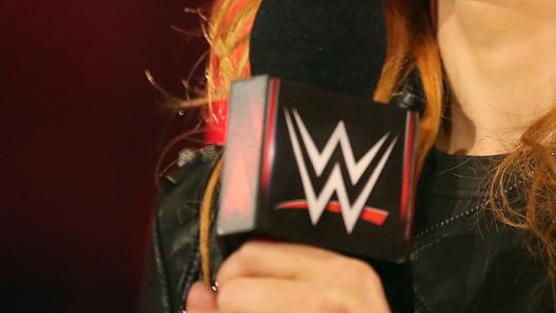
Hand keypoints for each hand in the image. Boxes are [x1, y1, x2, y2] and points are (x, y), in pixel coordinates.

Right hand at [185, 240, 391, 312]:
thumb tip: (199, 295)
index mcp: (314, 308)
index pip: (237, 293)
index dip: (223, 310)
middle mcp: (336, 283)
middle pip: (249, 259)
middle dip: (232, 289)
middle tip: (236, 312)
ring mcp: (350, 272)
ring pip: (268, 248)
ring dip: (252, 278)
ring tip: (255, 307)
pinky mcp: (356, 269)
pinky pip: (295, 251)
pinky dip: (277, 273)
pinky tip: (279, 299)